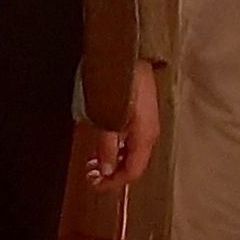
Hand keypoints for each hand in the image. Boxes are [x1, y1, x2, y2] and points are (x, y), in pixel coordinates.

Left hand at [87, 62, 160, 191]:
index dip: (113, 183)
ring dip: (113, 161)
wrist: (132, 54)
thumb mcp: (107, 118)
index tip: (94, 184)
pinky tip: (105, 144)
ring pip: (132, 153)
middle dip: (111, 173)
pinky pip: (132, 140)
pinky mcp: (143, 113)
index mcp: (144, 137)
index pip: (132, 172)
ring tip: (94, 161)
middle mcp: (149, 133)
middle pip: (134, 164)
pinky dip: (118, 148)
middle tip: (90, 174)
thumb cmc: (119, 83)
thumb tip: (106, 169)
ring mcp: (148, 123)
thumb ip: (106, 146)